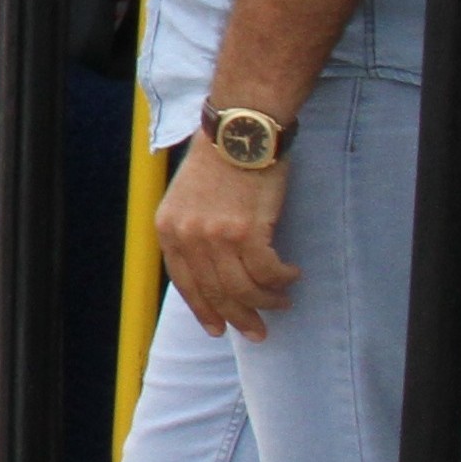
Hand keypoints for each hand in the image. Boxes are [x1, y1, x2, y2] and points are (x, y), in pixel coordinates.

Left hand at [156, 150, 299, 338]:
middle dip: (239, 317)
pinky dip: (282, 278)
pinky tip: (292, 275)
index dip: (204, 310)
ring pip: (244, 288)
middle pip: (215, 292)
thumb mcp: (185, 197)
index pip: (184, 284)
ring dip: (266, 301)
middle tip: (258, 332)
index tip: (218, 328)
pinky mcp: (248, 231)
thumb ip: (191, 232)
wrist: (240, 130)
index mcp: (168, 230)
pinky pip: (268, 271)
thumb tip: (211, 270)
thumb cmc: (219, 159)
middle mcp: (188, 237)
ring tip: (281, 302)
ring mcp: (217, 236)